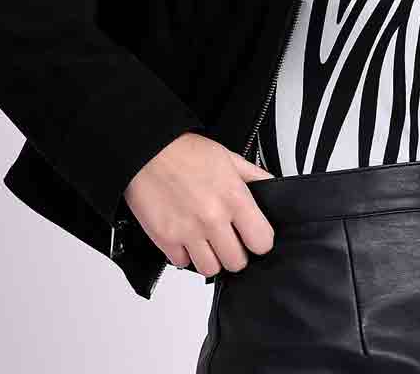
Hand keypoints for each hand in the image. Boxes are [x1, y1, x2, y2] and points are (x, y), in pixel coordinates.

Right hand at [123, 131, 276, 276]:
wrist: (147, 150)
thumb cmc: (185, 151)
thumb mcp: (229, 157)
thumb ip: (254, 176)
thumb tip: (272, 188)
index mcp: (234, 197)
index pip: (262, 242)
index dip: (259, 240)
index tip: (253, 236)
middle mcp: (213, 218)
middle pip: (237, 262)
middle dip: (235, 252)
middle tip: (229, 239)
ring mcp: (188, 232)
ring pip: (211, 269)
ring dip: (211, 258)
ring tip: (207, 240)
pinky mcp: (165, 239)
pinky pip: (183, 264)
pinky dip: (185, 255)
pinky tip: (186, 237)